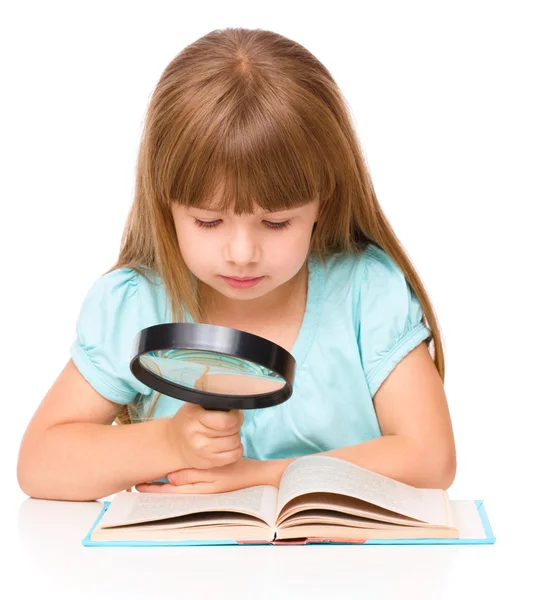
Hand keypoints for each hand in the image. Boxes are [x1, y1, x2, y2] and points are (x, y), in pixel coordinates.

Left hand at [135, 458, 265, 493]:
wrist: (260, 478)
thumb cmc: (239, 473)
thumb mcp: (215, 472)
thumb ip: (193, 475)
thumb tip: (169, 479)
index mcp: (198, 490)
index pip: (169, 492)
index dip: (152, 488)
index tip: (136, 485)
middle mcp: (198, 493)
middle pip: (170, 493)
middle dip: (154, 489)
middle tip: (136, 485)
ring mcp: (204, 491)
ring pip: (177, 492)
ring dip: (163, 488)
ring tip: (148, 482)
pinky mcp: (210, 488)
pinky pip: (188, 488)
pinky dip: (177, 485)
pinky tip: (171, 479)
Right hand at [166, 402, 243, 469]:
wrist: (172, 444)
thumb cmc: (188, 421)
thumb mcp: (194, 405)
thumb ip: (212, 402)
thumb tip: (234, 402)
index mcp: (194, 418)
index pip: (225, 420)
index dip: (235, 415)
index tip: (233, 412)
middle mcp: (197, 437)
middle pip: (232, 431)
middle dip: (237, 424)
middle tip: (232, 422)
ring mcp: (203, 452)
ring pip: (235, 443)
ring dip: (236, 436)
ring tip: (229, 432)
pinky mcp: (209, 462)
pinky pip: (234, 456)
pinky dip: (237, 448)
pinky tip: (230, 444)